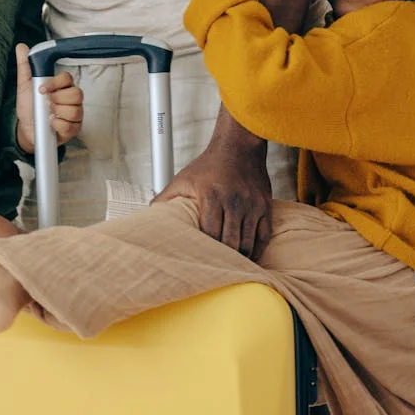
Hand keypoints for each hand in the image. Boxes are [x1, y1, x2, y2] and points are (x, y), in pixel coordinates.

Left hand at [14, 43, 83, 153]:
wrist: (26, 128)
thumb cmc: (29, 106)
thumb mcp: (24, 85)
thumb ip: (25, 66)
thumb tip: (21, 47)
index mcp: (62, 86)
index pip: (67, 78)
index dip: (55, 83)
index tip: (41, 89)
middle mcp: (71, 99)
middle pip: (77, 94)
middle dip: (58, 99)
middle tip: (46, 103)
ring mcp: (75, 114)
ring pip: (76, 110)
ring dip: (58, 113)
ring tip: (48, 114)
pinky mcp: (74, 128)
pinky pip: (72, 126)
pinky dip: (58, 125)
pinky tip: (51, 124)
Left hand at [154, 111, 271, 258]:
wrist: (239, 146)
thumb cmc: (208, 165)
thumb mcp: (183, 178)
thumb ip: (165, 198)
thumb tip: (149, 216)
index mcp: (211, 196)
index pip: (210, 235)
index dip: (206, 251)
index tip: (200, 261)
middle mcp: (234, 202)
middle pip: (230, 243)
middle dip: (223, 259)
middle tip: (215, 269)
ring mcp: (252, 205)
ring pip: (247, 243)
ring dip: (239, 258)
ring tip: (230, 266)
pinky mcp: (265, 206)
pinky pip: (264, 236)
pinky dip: (257, 250)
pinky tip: (249, 257)